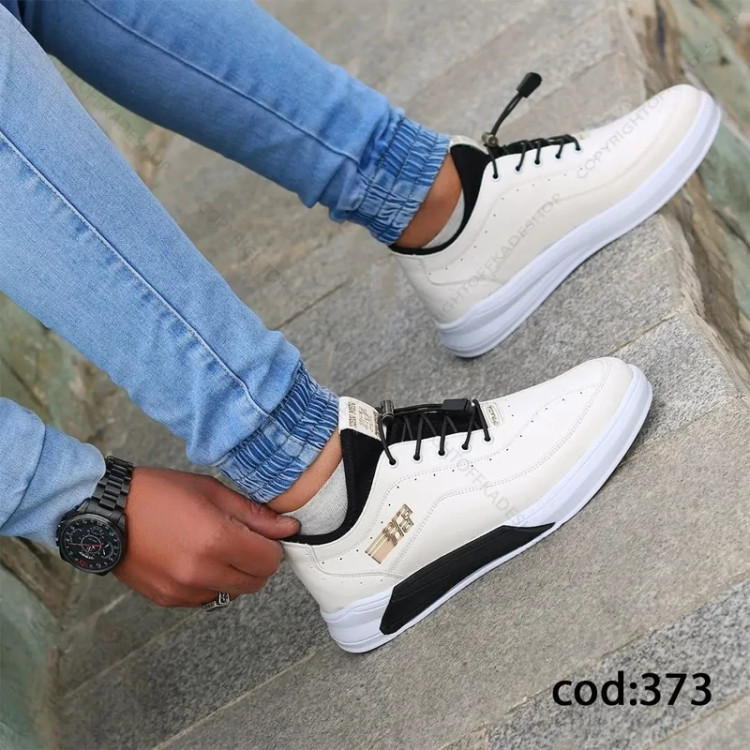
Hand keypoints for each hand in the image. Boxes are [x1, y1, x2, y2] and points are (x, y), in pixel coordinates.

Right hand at [114, 467, 298, 607]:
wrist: (106, 513)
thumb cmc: (160, 493)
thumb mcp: (212, 491)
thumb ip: (254, 514)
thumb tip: (288, 528)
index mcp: (216, 540)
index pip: (270, 560)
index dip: (272, 546)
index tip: (263, 534)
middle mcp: (202, 571)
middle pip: (256, 582)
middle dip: (257, 562)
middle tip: (241, 540)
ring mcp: (184, 590)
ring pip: (232, 592)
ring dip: (233, 574)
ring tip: (213, 547)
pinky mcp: (169, 600)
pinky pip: (206, 598)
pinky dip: (210, 583)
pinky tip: (193, 558)